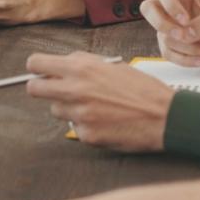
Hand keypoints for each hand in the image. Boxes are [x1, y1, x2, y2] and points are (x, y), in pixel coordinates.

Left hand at [24, 52, 172, 151]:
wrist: (165, 116)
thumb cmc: (143, 89)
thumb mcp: (113, 65)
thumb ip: (85, 64)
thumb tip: (63, 65)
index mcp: (81, 68)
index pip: (36, 64)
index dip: (37, 68)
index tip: (40, 71)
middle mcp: (75, 90)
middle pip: (34, 89)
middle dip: (41, 88)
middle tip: (56, 89)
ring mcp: (79, 114)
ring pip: (56, 109)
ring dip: (68, 107)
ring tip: (94, 106)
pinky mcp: (86, 135)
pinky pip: (75, 128)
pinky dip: (85, 125)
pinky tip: (105, 121)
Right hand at [139, 0, 199, 66]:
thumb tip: (187, 33)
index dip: (170, 5)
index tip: (186, 21)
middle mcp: (172, 6)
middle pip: (148, 9)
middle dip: (163, 25)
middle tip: (182, 36)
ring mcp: (168, 25)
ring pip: (164, 37)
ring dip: (189, 47)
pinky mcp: (170, 44)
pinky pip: (168, 53)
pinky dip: (185, 59)